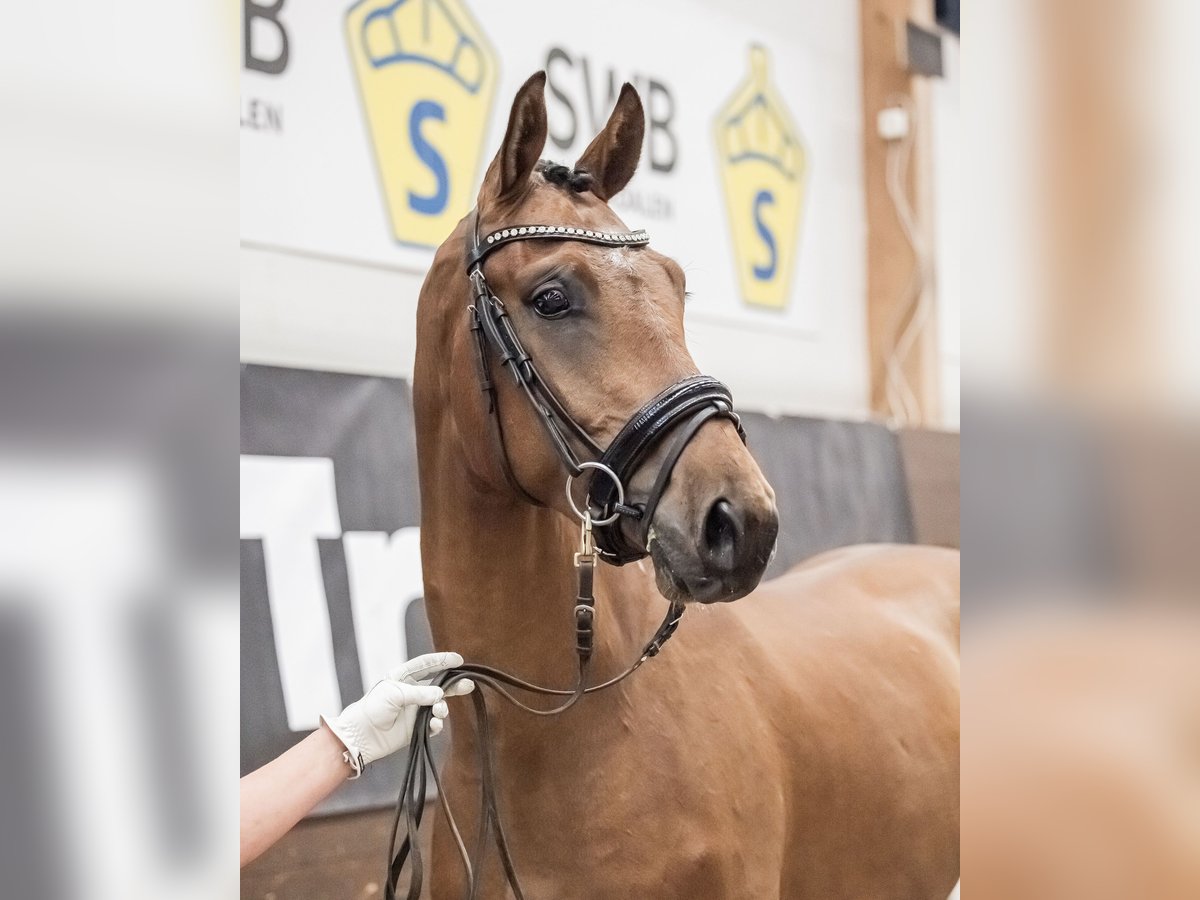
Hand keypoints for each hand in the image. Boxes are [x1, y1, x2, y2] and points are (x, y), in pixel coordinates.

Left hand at [321, 651, 474, 777]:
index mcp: (402, 678)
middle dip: (453, 685)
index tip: (458, 660)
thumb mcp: (395, 694)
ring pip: (438, 705)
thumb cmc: (373, 708)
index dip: (441, 661)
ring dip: (442, 708)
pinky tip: (434, 723)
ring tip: (439, 711)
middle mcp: (411, 693)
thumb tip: (441, 695)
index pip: (425, 665)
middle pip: (438, 685)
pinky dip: (437, 723)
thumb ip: (419, 693)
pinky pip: (434, 723)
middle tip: (467, 685)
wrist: (361, 735)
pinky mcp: (417, 728)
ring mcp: (415, 710)